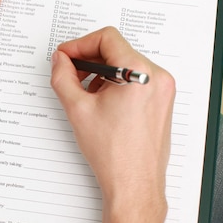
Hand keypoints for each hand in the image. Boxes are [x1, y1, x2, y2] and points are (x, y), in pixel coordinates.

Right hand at [50, 27, 174, 209]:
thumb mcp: (77, 109)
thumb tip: (60, 60)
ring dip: (102, 72)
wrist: (134, 184)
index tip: (65, 56)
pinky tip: (101, 103)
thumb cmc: (114, 154)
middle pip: (117, 49)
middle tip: (70, 73)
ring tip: (86, 94)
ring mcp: (162, 90)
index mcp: (140, 73)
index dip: (80, 44)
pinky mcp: (161, 101)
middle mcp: (157, 78)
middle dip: (89, 59)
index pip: (107, 38)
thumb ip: (63, 77)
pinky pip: (136, 79)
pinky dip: (115, 83)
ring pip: (126, 64)